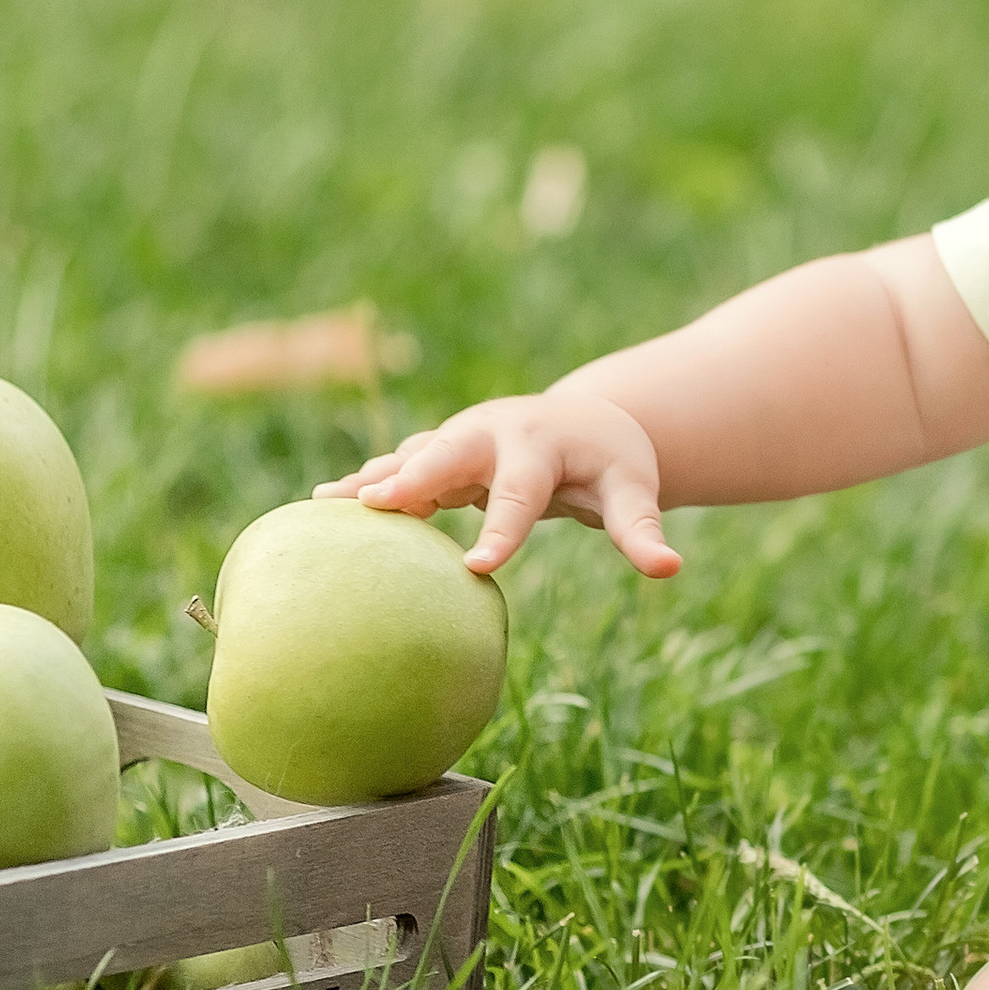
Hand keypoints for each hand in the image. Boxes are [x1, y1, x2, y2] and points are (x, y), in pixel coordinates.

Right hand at [312, 390, 679, 578]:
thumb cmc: (611, 463)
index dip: (501, 530)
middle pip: (447, 455)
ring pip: (411, 455)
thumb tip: (671, 569)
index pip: (520, 495)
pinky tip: (317, 509)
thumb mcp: (634, 492)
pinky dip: (362, 483)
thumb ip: (642, 530)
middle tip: (376, 504)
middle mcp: (490, 436)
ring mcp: (459, 440)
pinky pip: (397, 468)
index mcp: (540, 448)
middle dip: (413, 477)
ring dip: (372, 477)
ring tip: (325, 502)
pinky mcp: (439, 453)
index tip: (479, 567)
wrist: (585, 420)